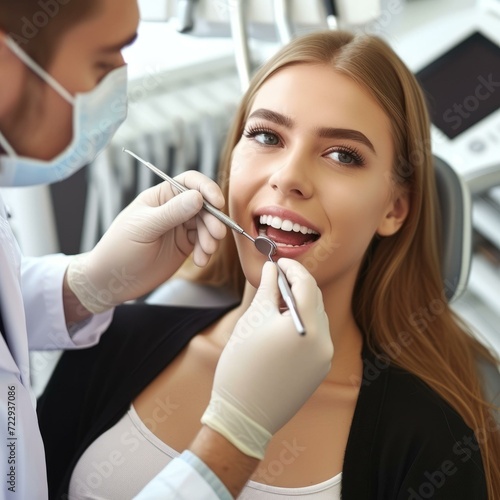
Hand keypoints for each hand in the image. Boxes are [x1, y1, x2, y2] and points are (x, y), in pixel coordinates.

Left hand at [66, 171, 226, 312]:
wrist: (114, 280)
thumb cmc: (119, 249)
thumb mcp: (144, 228)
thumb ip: (171, 213)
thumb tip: (198, 197)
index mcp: (161, 196)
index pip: (190, 182)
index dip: (207, 189)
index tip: (218, 203)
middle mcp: (174, 208)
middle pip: (204, 205)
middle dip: (213, 220)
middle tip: (216, 235)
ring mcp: (181, 227)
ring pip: (207, 224)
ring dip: (211, 237)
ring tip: (205, 252)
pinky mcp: (186, 245)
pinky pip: (204, 242)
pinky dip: (207, 251)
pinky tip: (200, 261)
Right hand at [201, 258, 332, 458]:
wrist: (243, 415)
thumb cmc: (242, 364)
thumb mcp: (253, 319)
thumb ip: (267, 289)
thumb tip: (272, 269)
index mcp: (308, 327)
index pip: (307, 284)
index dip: (293, 268)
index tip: (278, 262)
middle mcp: (324, 342)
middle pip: (314, 300)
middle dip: (297, 285)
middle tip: (275, 279)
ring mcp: (324, 359)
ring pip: (317, 319)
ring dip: (299, 305)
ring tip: (276, 304)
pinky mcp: (319, 371)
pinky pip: (316, 338)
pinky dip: (302, 325)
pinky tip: (282, 327)